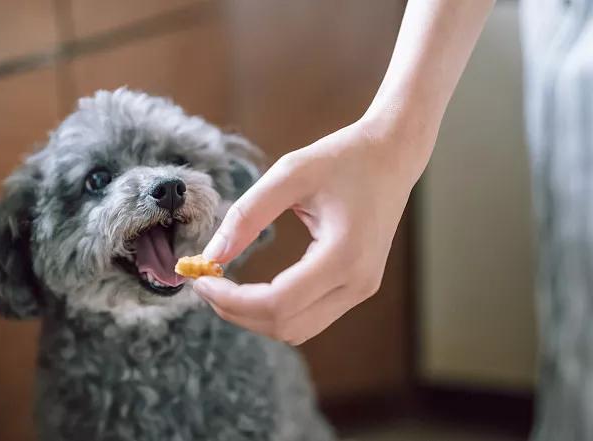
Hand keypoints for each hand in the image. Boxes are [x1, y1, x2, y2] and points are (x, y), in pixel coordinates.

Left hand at [193, 118, 432, 344]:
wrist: (392, 156)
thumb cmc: (342, 158)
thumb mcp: (289, 174)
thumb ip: (246, 216)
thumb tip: (210, 256)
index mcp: (344, 256)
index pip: (277, 303)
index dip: (232, 300)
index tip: (200, 278)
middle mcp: (357, 283)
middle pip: (285, 326)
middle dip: (236, 312)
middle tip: (204, 282)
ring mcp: (360, 290)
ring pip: (296, 330)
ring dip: (254, 317)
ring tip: (223, 286)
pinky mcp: (357, 288)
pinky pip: (309, 318)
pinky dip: (274, 311)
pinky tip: (250, 289)